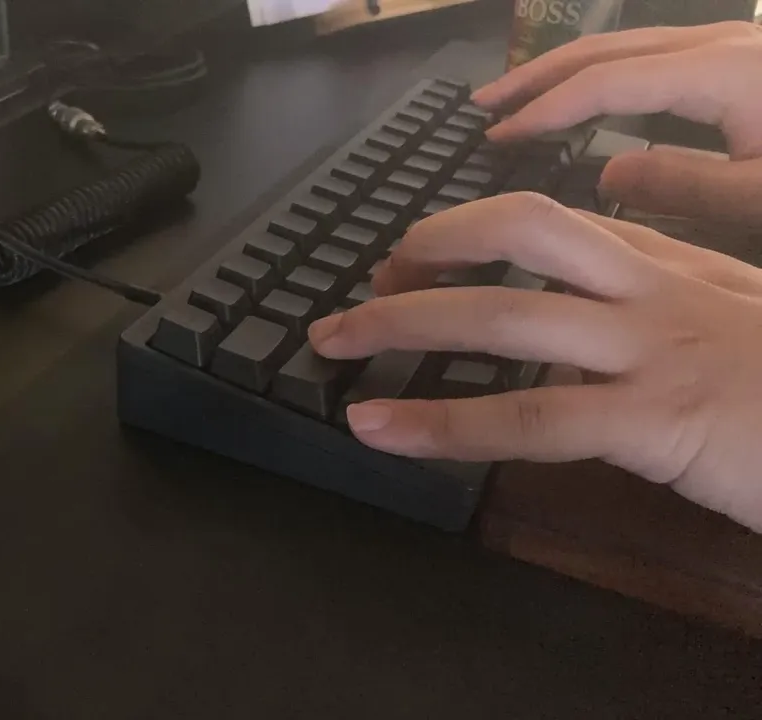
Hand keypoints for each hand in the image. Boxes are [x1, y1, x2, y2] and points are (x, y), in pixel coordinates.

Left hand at [307, 193, 761, 531]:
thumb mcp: (741, 332)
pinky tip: (378, 427)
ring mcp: (655, 350)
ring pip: (505, 314)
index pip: (560, 224)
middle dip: (426, 251)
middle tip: (363, 283)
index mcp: (679, 266)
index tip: (418, 255)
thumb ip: (672, 309)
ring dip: (401, 324)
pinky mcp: (657, 421)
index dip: (473, 232)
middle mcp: (658, 291)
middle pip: (520, 235)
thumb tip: (595, 317)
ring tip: (330, 342)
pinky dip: (440, 421)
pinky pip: (528, 416)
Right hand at [471, 21, 761, 226]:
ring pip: (625, 45)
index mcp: (719, 72)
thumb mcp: (759, 197)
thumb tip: (607, 174)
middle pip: (605, 49)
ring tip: (516, 96)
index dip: (544, 108)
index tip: (496, 136)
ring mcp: (728, 43)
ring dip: (563, 69)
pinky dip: (600, 72)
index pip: (606, 83)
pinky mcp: (736, 56)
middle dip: (536, 75)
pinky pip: (649, 55)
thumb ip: (684, 186)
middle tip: (481, 104)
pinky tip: (581, 96)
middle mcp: (717, 42)